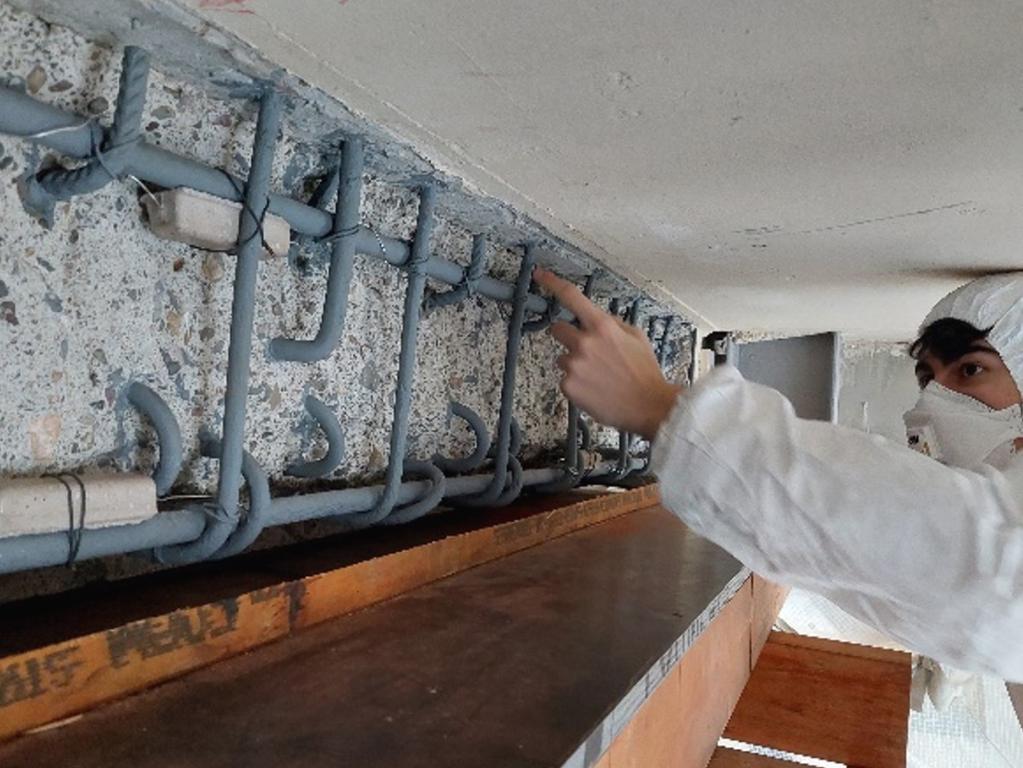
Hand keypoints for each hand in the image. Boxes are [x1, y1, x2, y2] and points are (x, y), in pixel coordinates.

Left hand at [533, 267, 682, 440]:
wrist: (649, 406)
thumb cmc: (644, 372)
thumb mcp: (636, 336)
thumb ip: (612, 323)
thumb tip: (597, 318)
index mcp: (602, 326)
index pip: (571, 296)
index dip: (552, 282)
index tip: (540, 275)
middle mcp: (584, 343)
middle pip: (557, 329)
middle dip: (569, 337)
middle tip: (587, 351)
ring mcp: (574, 365)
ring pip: (563, 357)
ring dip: (575, 363)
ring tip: (598, 376)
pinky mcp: (568, 386)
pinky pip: (565, 379)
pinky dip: (577, 384)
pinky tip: (595, 388)